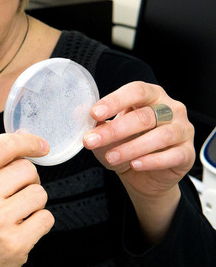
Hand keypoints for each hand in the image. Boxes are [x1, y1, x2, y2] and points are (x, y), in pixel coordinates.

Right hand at [0, 133, 53, 266]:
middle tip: (13, 196)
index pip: (4, 145)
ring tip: (14, 216)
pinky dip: (38, 223)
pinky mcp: (15, 244)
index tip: (41, 145)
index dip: (28, 141)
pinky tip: (20, 230)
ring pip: (39, 194)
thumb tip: (23, 146)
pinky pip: (46, 218)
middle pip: (27, 169)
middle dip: (27, 181)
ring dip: (33, 204)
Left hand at [82, 81, 194, 241]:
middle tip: (92, 141)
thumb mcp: (108, 133)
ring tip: (110, 157)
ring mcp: (183, 130)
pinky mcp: (187, 153)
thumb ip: (99, 124)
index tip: (94, 113)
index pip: (136, 91)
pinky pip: (173, 155)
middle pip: (145, 116)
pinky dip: (151, 161)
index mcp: (152, 96)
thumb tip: (79, 115)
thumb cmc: (126, 145)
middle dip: (115, 129)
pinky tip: (134, 164)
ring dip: (131, 147)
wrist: (144, 176)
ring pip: (161, 136)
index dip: (115, 101)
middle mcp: (171, 109)